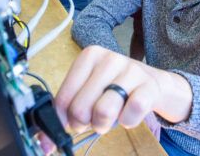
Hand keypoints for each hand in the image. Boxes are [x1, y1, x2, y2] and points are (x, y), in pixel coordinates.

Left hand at [55, 46, 190, 135]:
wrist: (155, 83)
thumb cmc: (116, 89)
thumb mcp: (90, 91)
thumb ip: (66, 111)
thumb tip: (44, 142)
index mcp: (89, 56)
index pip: (63, 98)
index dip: (63, 121)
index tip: (71, 125)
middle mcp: (109, 59)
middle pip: (80, 108)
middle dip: (84, 124)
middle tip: (94, 120)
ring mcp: (131, 70)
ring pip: (103, 111)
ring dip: (104, 124)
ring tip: (109, 118)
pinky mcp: (150, 86)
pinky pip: (131, 112)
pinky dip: (128, 122)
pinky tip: (128, 114)